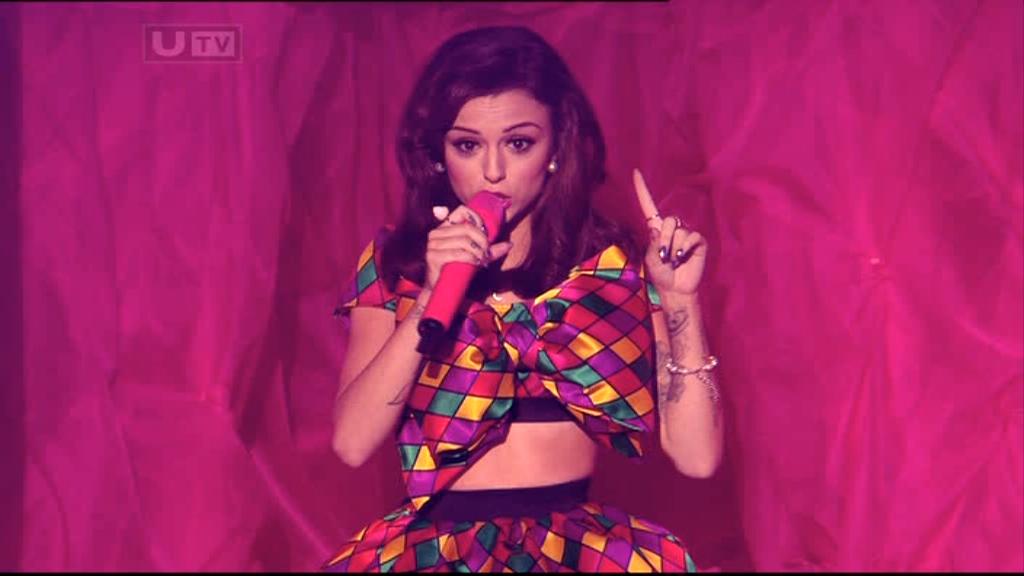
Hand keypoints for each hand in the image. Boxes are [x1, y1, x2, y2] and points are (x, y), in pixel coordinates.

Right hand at [424, 205, 513, 289]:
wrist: (441, 289)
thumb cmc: (457, 269)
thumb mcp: (475, 255)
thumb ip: (490, 249)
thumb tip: (510, 244)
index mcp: (444, 227)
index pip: (462, 211)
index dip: (478, 220)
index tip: (486, 234)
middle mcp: (436, 233)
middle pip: (466, 228)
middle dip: (482, 240)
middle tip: (487, 252)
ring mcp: (433, 244)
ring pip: (464, 241)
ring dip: (478, 251)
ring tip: (482, 260)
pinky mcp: (433, 257)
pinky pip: (458, 253)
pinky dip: (470, 258)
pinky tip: (475, 263)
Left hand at [632, 169, 706, 297]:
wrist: (675, 289)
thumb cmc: (661, 274)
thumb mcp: (650, 259)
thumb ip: (652, 243)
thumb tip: (657, 228)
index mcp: (656, 230)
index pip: (649, 206)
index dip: (642, 190)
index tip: (635, 172)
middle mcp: (672, 228)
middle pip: (668, 220)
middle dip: (664, 239)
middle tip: (664, 257)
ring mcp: (686, 234)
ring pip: (679, 231)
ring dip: (673, 248)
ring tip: (674, 261)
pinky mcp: (698, 242)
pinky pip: (692, 237)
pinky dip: (685, 248)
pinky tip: (683, 258)